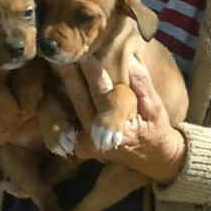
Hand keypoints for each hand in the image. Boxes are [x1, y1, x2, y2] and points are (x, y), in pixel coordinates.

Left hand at [54, 55, 185, 184]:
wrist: (151, 157)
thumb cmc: (155, 129)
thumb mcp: (156, 107)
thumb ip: (142, 84)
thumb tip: (129, 59)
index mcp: (119, 129)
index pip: (103, 95)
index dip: (93, 73)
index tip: (86, 53)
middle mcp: (98, 139)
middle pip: (80, 100)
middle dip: (70, 75)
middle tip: (61, 53)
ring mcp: (85, 144)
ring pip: (69, 109)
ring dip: (62, 86)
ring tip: (55, 63)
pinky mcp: (79, 145)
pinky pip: (66, 121)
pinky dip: (59, 102)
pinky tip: (54, 82)